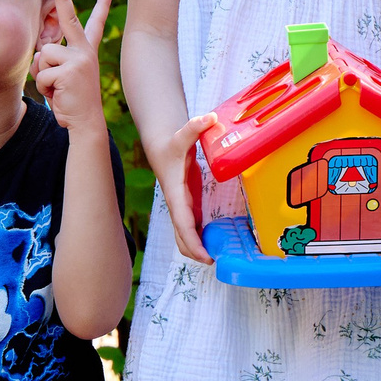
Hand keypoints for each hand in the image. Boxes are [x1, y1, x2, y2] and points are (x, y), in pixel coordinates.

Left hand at [32, 0, 112, 135]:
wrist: (85, 123)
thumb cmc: (72, 101)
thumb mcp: (64, 76)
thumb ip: (53, 61)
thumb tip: (40, 53)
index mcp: (86, 51)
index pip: (94, 24)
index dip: (101, 6)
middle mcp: (85, 51)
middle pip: (70, 19)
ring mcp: (79, 60)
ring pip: (44, 56)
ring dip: (43, 75)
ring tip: (58, 88)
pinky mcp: (70, 71)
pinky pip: (43, 73)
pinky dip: (45, 87)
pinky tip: (58, 94)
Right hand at [146, 113, 218, 263]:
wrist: (162, 144)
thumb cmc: (172, 142)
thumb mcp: (182, 134)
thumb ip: (195, 126)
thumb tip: (209, 117)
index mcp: (176, 194)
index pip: (183, 224)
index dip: (193, 242)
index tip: (205, 256)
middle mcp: (178, 204)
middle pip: (182, 237)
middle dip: (195, 252)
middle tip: (216, 263)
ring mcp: (182, 207)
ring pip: (185, 236)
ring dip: (197, 249)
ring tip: (218, 258)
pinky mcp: (188, 205)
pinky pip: (191, 228)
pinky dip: (200, 239)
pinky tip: (215, 246)